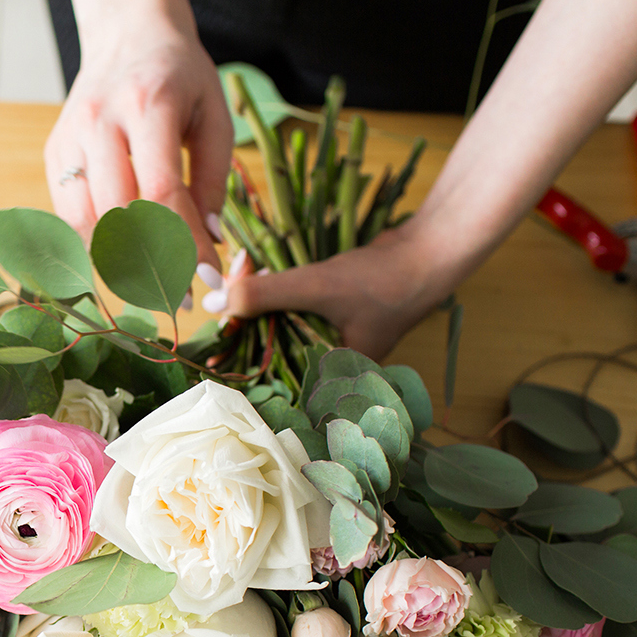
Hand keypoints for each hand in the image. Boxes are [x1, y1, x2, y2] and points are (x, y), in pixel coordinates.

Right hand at [45, 0, 232, 273]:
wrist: (126, 35)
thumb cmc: (179, 77)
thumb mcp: (213, 116)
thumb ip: (215, 179)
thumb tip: (208, 242)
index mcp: (149, 103)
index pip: (162, 190)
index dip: (183, 242)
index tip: (205, 277)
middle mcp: (101, 120)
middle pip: (117, 211)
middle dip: (150, 262)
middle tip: (177, 294)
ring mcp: (70, 136)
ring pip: (84, 219)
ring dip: (117, 259)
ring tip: (148, 280)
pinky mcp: (53, 152)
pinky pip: (67, 213)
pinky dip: (93, 241)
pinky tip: (120, 253)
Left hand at [224, 224, 457, 359]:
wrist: (430, 251)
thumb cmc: (384, 280)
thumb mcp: (319, 286)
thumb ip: (267, 294)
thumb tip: (216, 301)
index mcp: (327, 380)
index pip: (269, 384)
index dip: (236, 365)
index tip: (206, 348)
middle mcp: (326, 368)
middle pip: (268, 355)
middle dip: (241, 327)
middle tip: (217, 300)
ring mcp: (327, 342)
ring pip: (277, 330)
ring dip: (255, 308)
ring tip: (233, 281)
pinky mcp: (328, 318)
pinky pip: (290, 313)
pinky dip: (274, 296)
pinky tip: (254, 275)